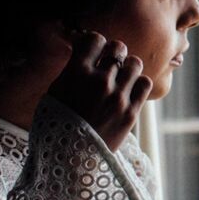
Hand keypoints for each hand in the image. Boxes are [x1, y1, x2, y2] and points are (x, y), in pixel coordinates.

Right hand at [45, 29, 150, 150]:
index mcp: (75, 74)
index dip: (95, 43)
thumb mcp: (54, 93)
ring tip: (120, 78)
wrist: (68, 160)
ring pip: (135, 63)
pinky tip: (128, 91)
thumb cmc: (55, 126)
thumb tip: (83, 50)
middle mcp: (99, 82)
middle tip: (108, 64)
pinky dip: (138, 83)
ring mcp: (117, 97)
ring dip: (127, 67)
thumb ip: (72, 71)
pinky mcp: (131, 112)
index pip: (95, 39)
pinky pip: (145, 84)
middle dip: (113, 53)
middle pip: (118, 48)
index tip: (93, 50)